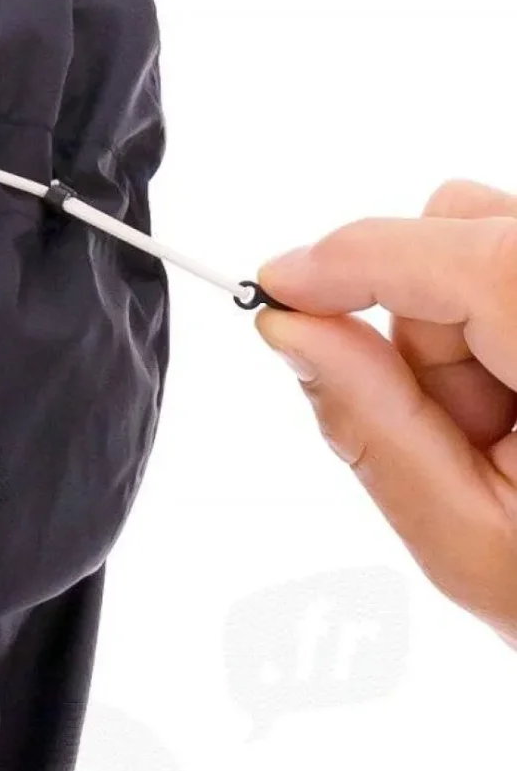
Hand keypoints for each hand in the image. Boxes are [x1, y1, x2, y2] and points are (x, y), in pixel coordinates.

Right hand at [253, 181, 516, 647]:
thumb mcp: (467, 538)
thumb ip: (373, 426)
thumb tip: (292, 333)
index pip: (461, 255)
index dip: (357, 259)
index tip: (277, 287)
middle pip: (468, 232)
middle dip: (424, 328)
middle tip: (463, 437)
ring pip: (488, 248)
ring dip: (466, 341)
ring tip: (505, 439)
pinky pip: (510, 278)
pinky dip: (498, 338)